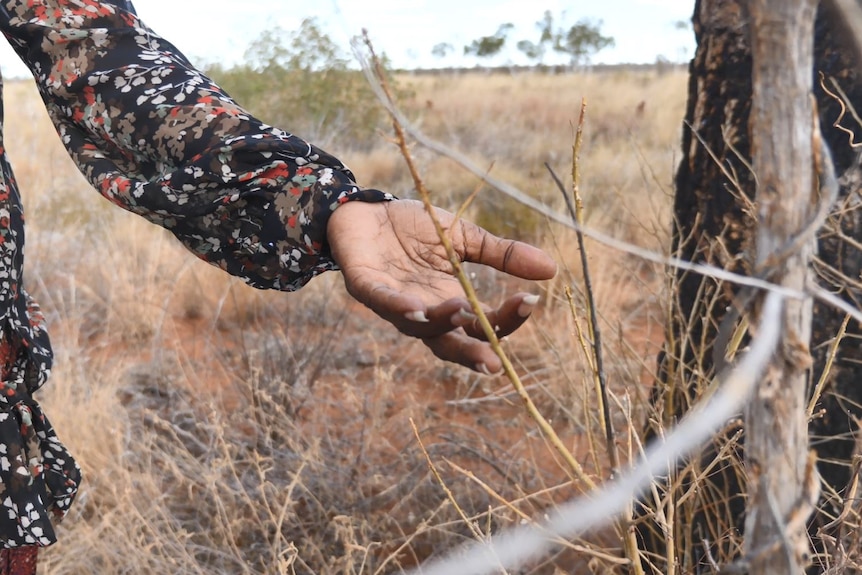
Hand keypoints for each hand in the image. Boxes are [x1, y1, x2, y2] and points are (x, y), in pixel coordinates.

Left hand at [327, 199, 556, 373]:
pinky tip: (417, 307)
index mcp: (449, 302)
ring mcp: (393, 303)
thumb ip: (502, 255)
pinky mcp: (366, 286)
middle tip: (495, 362)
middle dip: (472, 353)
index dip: (506, 319)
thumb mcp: (464, 238)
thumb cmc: (413, 228)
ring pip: (419, 327)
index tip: (530, 302)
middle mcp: (423, 311)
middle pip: (451, 344)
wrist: (365, 208)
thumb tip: (550, 269)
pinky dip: (399, 307)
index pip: (483, 324)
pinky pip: (383, 303)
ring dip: (441, 322)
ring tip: (463, 309)